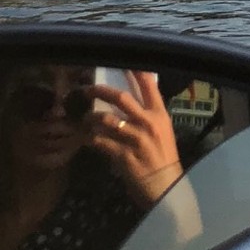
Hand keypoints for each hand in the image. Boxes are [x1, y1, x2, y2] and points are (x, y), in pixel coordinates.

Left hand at [91, 72, 183, 205]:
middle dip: (101, 91)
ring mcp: (136, 139)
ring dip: (91, 118)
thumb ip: (149, 115)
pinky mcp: (124, 156)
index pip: (149, 86)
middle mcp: (148, 123)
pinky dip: (91, 139)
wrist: (165, 186)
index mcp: (160, 115)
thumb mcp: (163, 131)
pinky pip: (101, 142)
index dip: (134, 72)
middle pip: (122, 98)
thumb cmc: (163, 157)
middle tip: (87, 90)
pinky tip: (86, 138)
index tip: (123, 62)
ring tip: (84, 119)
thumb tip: (130, 101)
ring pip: (107, 119)